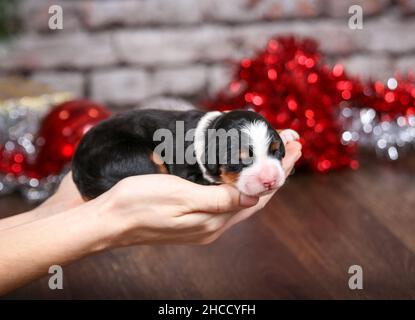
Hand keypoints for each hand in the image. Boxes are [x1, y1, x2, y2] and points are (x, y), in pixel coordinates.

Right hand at [93, 140, 301, 246]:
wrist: (108, 221)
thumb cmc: (138, 204)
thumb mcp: (180, 196)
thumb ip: (218, 199)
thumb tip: (254, 193)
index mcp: (214, 221)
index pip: (258, 193)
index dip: (278, 170)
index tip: (294, 145)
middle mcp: (213, 226)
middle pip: (255, 195)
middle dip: (275, 170)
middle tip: (290, 144)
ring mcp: (203, 224)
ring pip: (242, 197)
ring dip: (259, 176)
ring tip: (272, 155)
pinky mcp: (192, 219)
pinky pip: (226, 200)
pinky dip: (240, 183)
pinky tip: (239, 173)